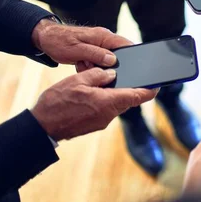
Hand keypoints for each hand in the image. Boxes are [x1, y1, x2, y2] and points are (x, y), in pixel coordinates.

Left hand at [32, 19, 132, 72]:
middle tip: (93, 66)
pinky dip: (91, 66)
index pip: (125, 44)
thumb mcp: (77, 50)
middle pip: (118, 55)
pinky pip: (98, 62)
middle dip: (109, 65)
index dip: (133, 54)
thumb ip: (96, 54)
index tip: (134, 66)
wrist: (45, 38)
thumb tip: (113, 60)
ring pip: (107, 61)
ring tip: (83, 64)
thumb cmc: (59, 42)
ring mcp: (98, 45)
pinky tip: (80, 65)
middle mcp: (103, 39)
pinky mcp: (93, 51)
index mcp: (103, 36)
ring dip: (97, 67)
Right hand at [32, 68, 157, 140]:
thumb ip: (98, 75)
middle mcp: (109, 114)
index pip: (139, 96)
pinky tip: (90, 94)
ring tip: (99, 81)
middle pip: (127, 99)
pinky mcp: (94, 124)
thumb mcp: (78, 80)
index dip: (151, 89)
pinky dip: (103, 101)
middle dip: (128, 87)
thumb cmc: (58, 103)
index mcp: (109, 101)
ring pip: (115, 104)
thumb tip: (112, 74)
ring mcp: (102, 121)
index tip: (158, 83)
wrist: (42, 127)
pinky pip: (105, 110)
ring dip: (113, 94)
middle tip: (123, 75)